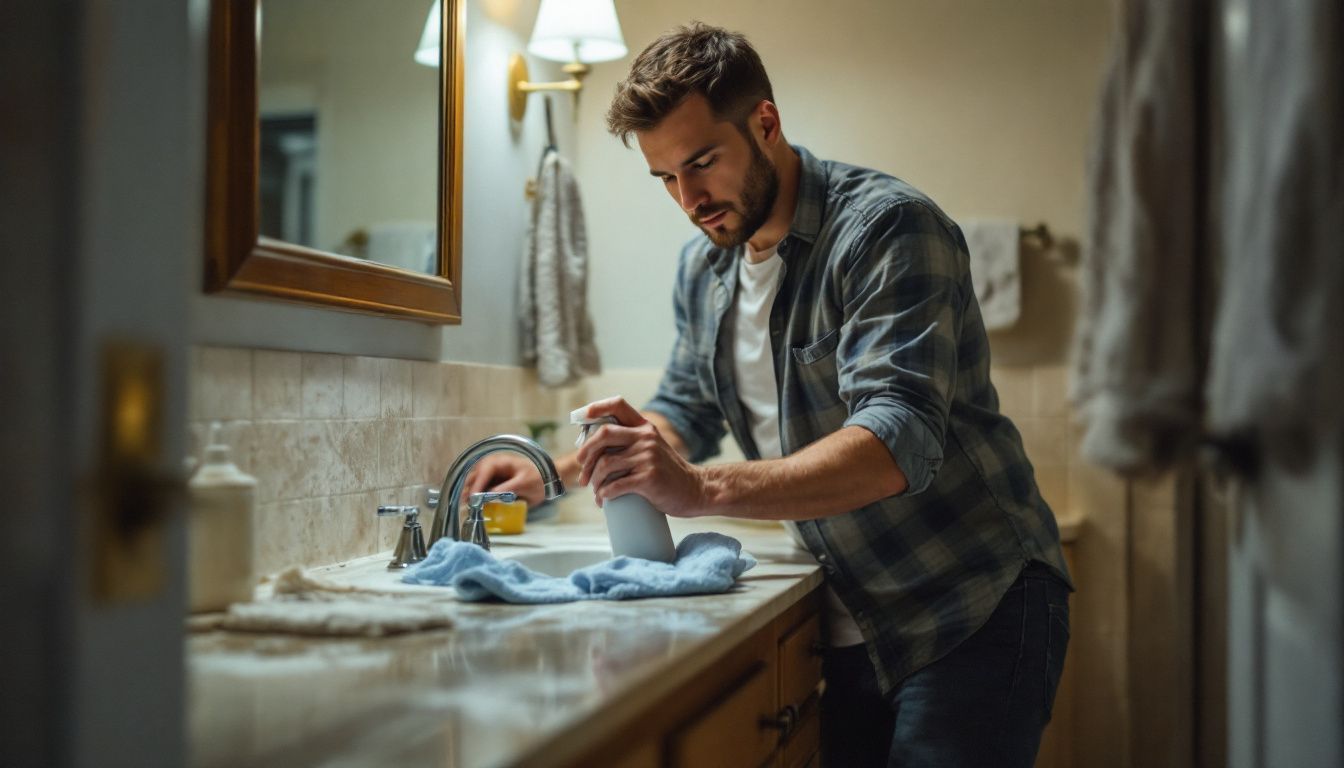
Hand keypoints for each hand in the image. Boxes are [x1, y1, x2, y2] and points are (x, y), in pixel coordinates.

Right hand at [461, 453, 544, 507]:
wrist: (548, 478)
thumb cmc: (538, 478)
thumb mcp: (524, 483)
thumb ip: (507, 488)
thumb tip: (490, 494)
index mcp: (501, 461)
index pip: (484, 471)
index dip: (477, 485)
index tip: (473, 498)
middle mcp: (493, 465)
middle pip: (476, 475)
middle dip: (470, 489)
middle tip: (465, 504)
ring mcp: (493, 473)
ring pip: (476, 481)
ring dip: (471, 492)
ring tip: (468, 506)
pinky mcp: (494, 481)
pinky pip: (482, 487)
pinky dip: (478, 495)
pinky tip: (476, 504)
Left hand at [575, 397, 708, 517]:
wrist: (695, 490)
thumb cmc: (667, 473)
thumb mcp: (652, 449)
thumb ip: (631, 443)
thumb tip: (593, 450)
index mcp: (645, 428)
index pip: (618, 405)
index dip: (596, 408)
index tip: (582, 417)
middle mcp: (646, 437)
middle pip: (603, 435)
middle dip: (586, 454)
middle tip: (582, 472)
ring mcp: (648, 456)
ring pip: (605, 464)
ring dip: (594, 481)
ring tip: (596, 492)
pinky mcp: (649, 477)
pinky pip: (616, 485)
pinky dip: (604, 494)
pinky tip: (604, 499)